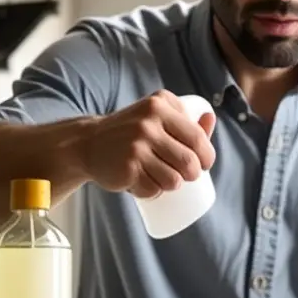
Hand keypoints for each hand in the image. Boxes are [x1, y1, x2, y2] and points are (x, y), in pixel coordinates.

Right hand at [83, 90, 216, 197]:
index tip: (204, 164)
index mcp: (159, 105)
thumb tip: (210, 118)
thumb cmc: (130, 131)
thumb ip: (182, 116)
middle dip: (193, 174)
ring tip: (164, 178)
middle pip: (189, 162)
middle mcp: (147, 124)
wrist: (87, 142)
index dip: (207, 156)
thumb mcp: (154, 115)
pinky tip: (144, 183)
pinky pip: (153, 190)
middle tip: (186, 176)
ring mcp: (135, 147)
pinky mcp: (126, 169)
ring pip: (174, 180)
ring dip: (173, 185)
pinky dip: (152, 192)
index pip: (197, 137)